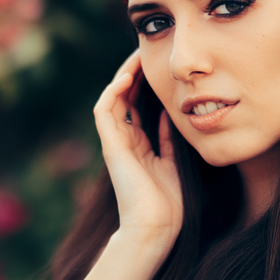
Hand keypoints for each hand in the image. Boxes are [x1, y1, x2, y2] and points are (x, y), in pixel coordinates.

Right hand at [93, 49, 182, 247]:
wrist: (156, 228)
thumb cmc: (169, 204)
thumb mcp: (174, 162)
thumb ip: (170, 139)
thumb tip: (175, 113)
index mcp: (139, 144)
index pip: (137, 105)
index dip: (145, 84)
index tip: (157, 65)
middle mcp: (124, 140)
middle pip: (123, 97)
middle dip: (133, 74)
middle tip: (146, 52)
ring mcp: (115, 142)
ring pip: (112, 99)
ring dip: (122, 76)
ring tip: (136, 57)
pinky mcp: (110, 146)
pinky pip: (105, 111)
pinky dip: (113, 92)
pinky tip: (126, 77)